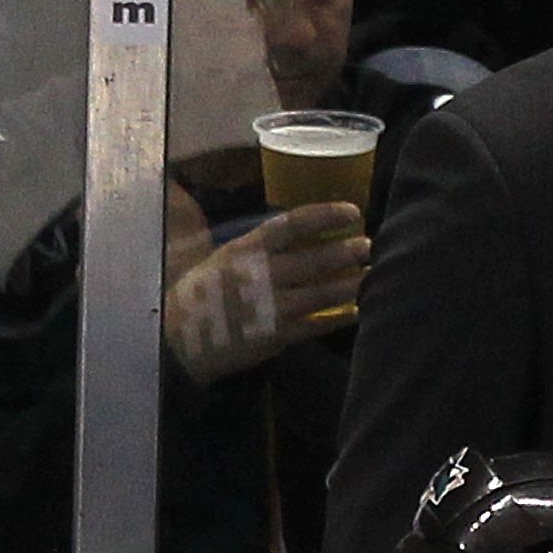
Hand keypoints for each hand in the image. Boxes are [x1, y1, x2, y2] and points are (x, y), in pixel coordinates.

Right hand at [161, 204, 371, 385]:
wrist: (181, 340)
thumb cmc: (204, 294)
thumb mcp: (223, 259)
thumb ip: (258, 247)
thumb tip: (302, 232)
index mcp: (245, 249)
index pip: (291, 224)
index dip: (325, 215)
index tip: (352, 212)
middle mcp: (259, 274)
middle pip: (314, 259)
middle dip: (348, 252)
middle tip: (370, 245)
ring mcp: (269, 307)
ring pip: (321, 293)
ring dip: (351, 283)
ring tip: (372, 275)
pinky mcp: (275, 336)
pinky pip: (316, 325)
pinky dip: (339, 318)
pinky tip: (358, 311)